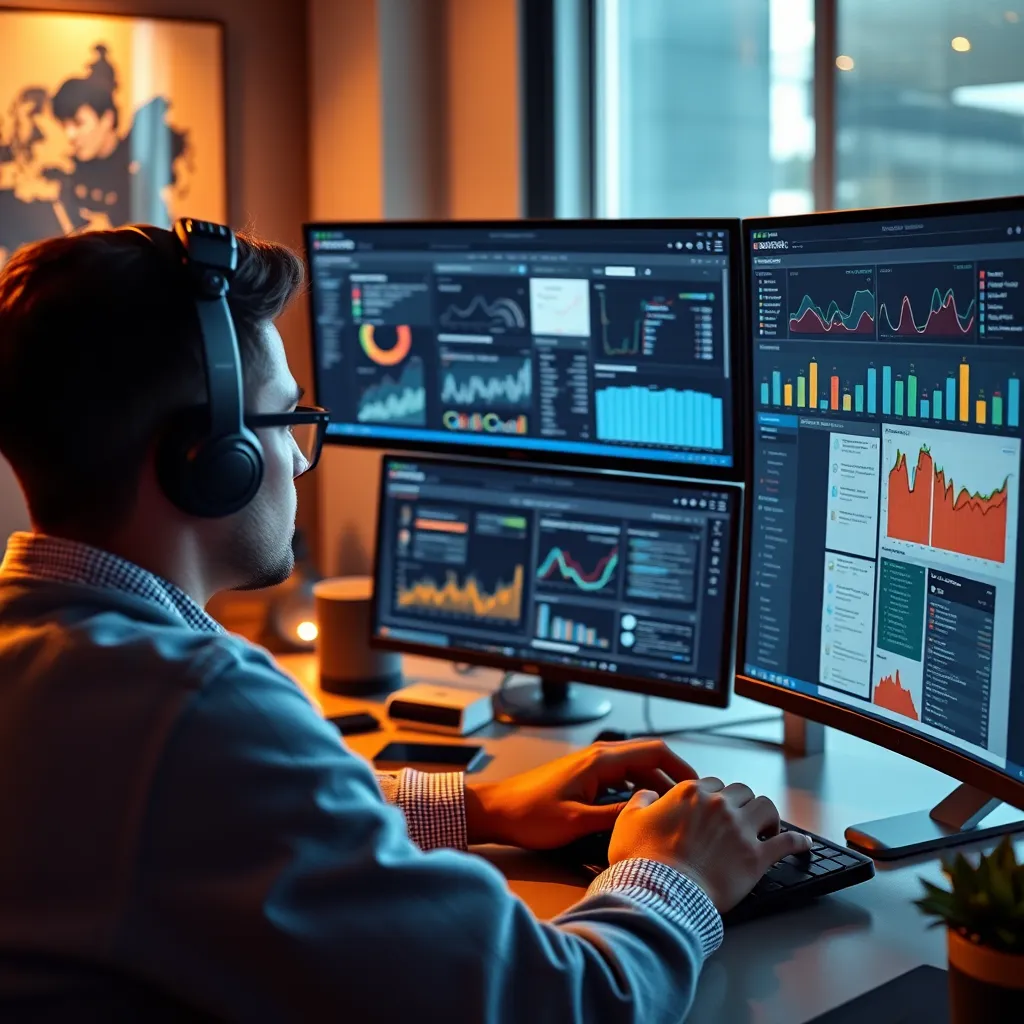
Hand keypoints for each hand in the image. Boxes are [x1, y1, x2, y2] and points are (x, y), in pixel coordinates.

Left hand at [464, 739, 696, 849]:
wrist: (496, 811)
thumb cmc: (529, 814)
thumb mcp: (576, 822)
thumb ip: (614, 817)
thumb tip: (649, 817)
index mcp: (600, 760)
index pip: (654, 750)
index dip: (681, 766)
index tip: (699, 786)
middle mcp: (598, 757)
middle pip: (649, 759)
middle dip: (673, 779)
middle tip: (691, 805)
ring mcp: (591, 766)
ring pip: (636, 770)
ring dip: (655, 787)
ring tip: (672, 813)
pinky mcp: (585, 778)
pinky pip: (622, 779)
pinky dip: (638, 791)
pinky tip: (642, 813)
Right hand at [607, 778, 811, 911]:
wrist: (662, 893)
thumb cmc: (642, 861)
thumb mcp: (627, 821)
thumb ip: (640, 801)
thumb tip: (648, 795)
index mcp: (690, 793)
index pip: (711, 783)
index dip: (713, 796)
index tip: (713, 809)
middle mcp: (719, 806)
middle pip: (742, 791)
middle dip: (741, 803)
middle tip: (739, 818)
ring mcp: (740, 830)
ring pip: (766, 807)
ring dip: (767, 816)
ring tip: (766, 827)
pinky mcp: (756, 858)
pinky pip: (787, 843)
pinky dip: (798, 842)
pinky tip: (802, 845)